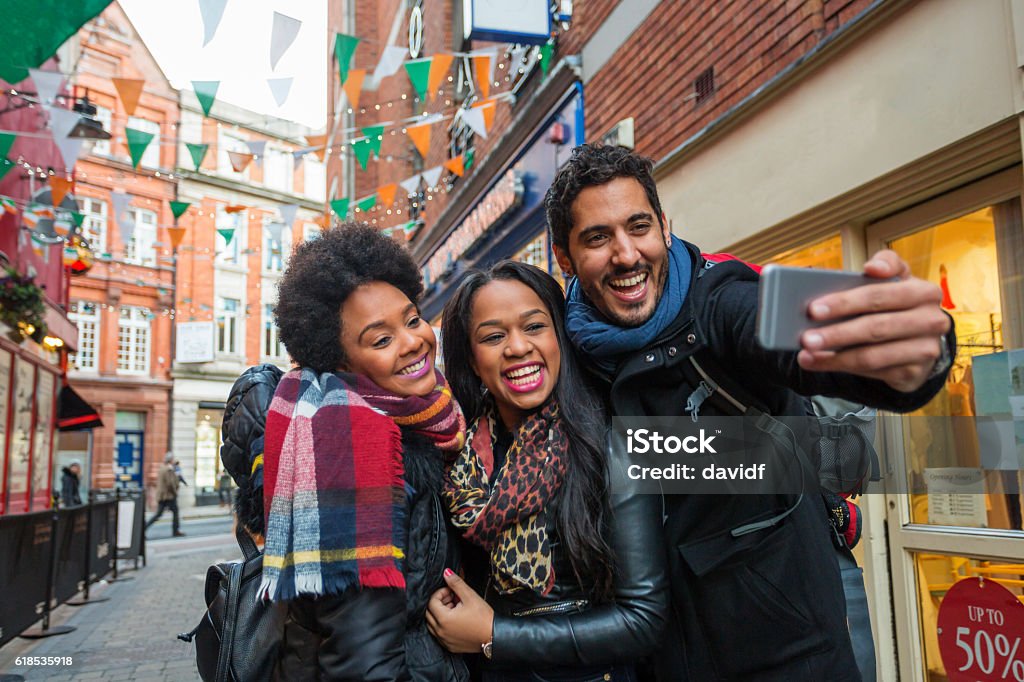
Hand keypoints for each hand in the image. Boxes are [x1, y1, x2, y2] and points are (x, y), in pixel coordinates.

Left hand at [425, 569, 493, 653]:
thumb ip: (456, 583)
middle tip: (452, 598)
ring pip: (432, 624)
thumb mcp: (470, 596)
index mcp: (443, 619)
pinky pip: (439, 634)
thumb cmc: (484, 618)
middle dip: (439, 602)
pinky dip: (442, 625)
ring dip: (439, 614)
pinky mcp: (449, 646)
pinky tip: (455, 620)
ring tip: (455, 608)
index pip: (432, 602)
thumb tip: (446, 573)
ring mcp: (444, 640)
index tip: (451, 591)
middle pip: (429, 613)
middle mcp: (440, 632)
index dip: (441, 593)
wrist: (494, 636)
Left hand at [797, 249, 950, 392]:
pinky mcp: (914, 373)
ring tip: (807, 353)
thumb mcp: (896, 281)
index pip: (879, 295)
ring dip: (834, 357)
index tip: (814, 308)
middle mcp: (930, 321)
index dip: (845, 301)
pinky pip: (872, 372)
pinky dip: (841, 367)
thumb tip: (873, 267)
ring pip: (872, 355)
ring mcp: (925, 349)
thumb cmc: (898, 305)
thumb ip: (886, 265)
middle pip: (875, 327)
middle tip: (805, 337)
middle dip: (836, 333)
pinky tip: (820, 363)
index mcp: (924, 292)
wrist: (921, 340)